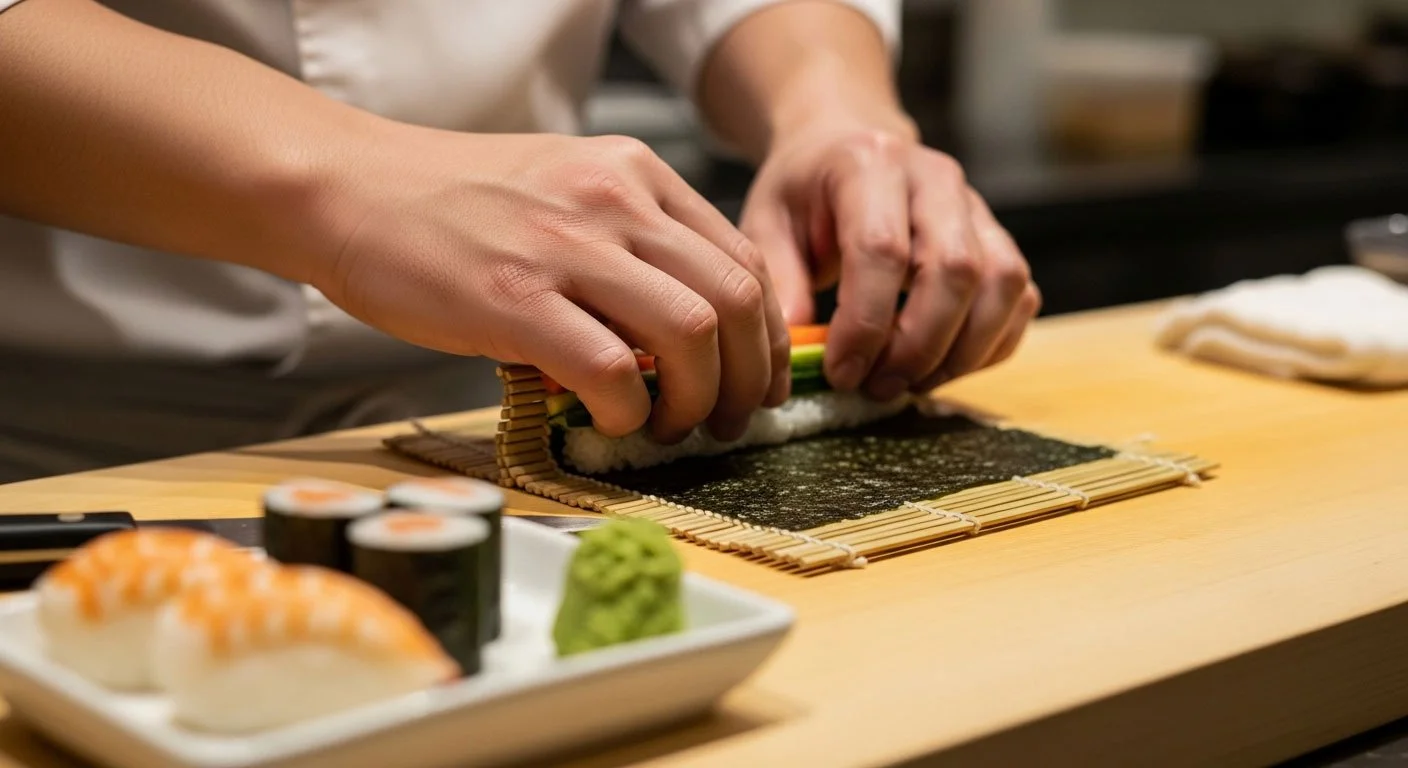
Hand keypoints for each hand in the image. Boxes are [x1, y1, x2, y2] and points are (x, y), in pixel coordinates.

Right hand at [310, 127, 790, 441]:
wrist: (349, 189)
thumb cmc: (450, 203)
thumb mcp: (562, 192)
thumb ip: (628, 243)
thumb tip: (680, 331)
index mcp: (634, 175)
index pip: (742, 260)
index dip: (766, 336)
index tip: (756, 379)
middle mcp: (614, 201)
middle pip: (735, 300)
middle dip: (747, 378)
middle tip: (726, 420)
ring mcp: (566, 247)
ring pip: (692, 334)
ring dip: (697, 401)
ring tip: (669, 428)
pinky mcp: (515, 300)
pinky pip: (612, 371)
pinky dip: (629, 412)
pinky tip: (613, 422)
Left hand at [740, 125, 1040, 399]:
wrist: (846, 143)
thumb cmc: (804, 190)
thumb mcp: (767, 223)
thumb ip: (781, 282)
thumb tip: (797, 349)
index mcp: (869, 165)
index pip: (882, 249)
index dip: (865, 323)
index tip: (841, 372)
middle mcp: (935, 178)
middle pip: (955, 269)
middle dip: (919, 345)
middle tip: (878, 386)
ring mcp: (976, 205)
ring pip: (1002, 284)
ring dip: (963, 351)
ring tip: (912, 382)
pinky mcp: (998, 236)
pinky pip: (1020, 296)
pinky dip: (991, 344)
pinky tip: (945, 366)